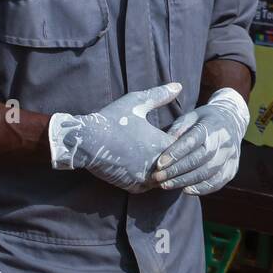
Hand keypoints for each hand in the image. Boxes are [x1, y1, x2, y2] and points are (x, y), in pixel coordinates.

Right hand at [48, 83, 180, 192]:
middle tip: (171, 148)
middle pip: (177, 164)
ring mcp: (146, 178)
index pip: (185, 146)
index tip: (179, 134)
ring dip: (165, 169)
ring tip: (161, 158)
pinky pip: (151, 185)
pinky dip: (152, 178)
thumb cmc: (112, 119)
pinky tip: (149, 168)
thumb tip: (179, 85)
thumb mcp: (137, 102)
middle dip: (177, 157)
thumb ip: (160, 95)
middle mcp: (157, 165)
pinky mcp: (134, 187)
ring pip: (166, 177)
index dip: (184, 140)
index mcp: (162, 144)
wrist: (87, 142)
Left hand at [152, 88, 248, 194]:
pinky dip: (201, 188)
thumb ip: (178, 130)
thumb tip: (163, 147)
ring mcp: (231, 156)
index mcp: (212, 124)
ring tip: (166, 185)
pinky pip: (217, 182)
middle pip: (199, 159)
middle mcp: (224, 141)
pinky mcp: (233, 168)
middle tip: (158, 178)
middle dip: (177, 170)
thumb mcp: (191, 117)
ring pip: (207, 173)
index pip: (193, 141)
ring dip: (185, 181)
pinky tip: (185, 190)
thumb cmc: (204, 120)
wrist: (232, 122)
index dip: (176, 153)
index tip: (159, 164)